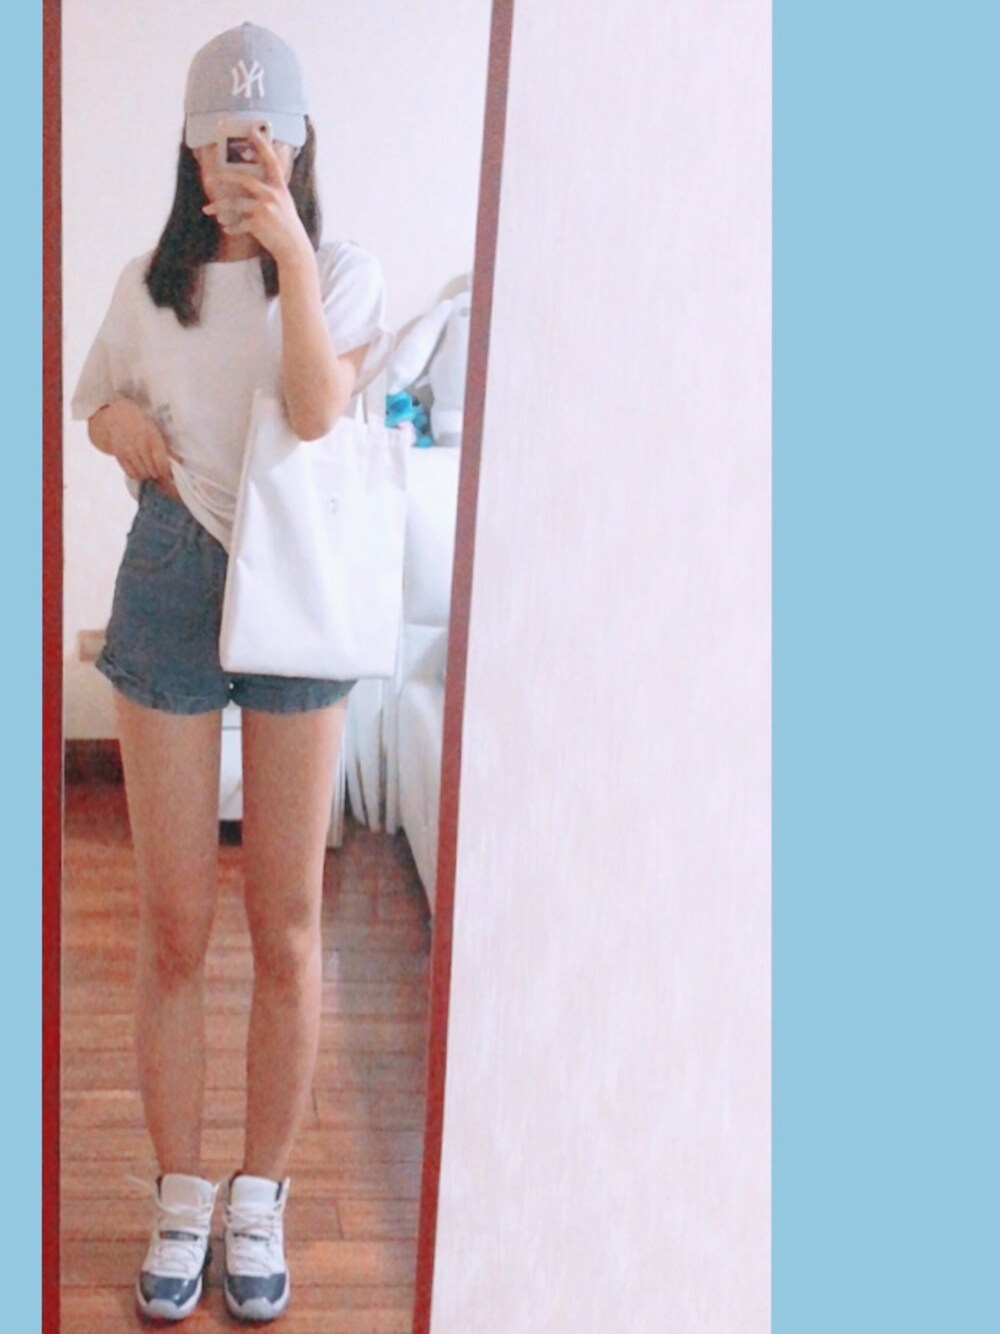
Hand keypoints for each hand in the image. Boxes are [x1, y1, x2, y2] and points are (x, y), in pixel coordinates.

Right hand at [92, 399, 181, 498]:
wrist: (116, 414)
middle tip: (160, 473)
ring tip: (150, 470)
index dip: (167, 474)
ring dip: (148, 475)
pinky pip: (130, 473)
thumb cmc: (139, 422)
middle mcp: (140, 446)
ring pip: (142, 474)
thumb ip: (167, 448)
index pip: (162, 465)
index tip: (170, 475)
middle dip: (158, 475)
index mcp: (152, 438)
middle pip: (153, 472)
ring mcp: (128, 452)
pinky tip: (140, 469)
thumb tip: (178, 462)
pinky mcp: (118, 456)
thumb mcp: (156, 431)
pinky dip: (137, 474)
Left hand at [201, 128, 310, 265]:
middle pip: (244, 180)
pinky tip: (226, 229)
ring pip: (235, 203)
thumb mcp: (284, 205)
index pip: (271, 161)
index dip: (262, 145)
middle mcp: (272, 195)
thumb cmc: (287, 227)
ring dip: (218, 207)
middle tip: (209, 179)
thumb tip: (251, 185)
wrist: (294, 249)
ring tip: (207, 210)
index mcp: (279, 187)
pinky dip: (231, 227)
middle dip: (224, 178)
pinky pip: (238, 223)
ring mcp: (265, 209)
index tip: (252, 129)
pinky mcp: (259, 224)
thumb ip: (271, 192)